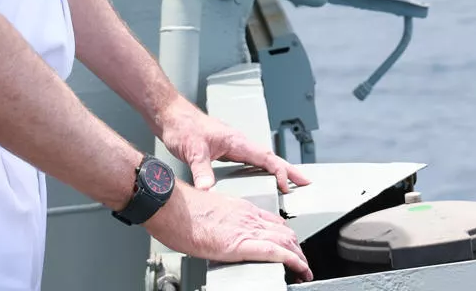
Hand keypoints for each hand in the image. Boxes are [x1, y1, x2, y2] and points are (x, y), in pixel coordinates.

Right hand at [146, 182, 311, 280]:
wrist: (170, 206)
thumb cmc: (182, 210)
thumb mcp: (211, 211)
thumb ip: (225, 222)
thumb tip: (223, 235)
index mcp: (242, 209)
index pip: (274, 223)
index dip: (287, 237)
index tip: (292, 246)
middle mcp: (248, 217)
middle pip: (283, 233)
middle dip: (296, 249)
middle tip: (303, 262)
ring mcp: (245, 229)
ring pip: (284, 242)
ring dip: (298, 257)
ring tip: (305, 269)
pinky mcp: (238, 244)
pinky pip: (272, 251)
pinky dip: (290, 259)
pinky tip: (298, 267)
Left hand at [158, 101, 311, 193]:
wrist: (171, 116)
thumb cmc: (183, 127)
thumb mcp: (193, 151)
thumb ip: (202, 171)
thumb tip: (209, 190)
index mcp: (237, 141)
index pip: (266, 158)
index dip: (279, 172)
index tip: (287, 186)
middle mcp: (238, 142)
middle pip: (270, 157)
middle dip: (288, 170)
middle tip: (305, 181)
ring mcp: (233, 145)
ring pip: (261, 158)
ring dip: (276, 169)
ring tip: (288, 182)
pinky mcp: (225, 149)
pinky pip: (250, 160)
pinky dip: (261, 168)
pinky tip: (259, 176)